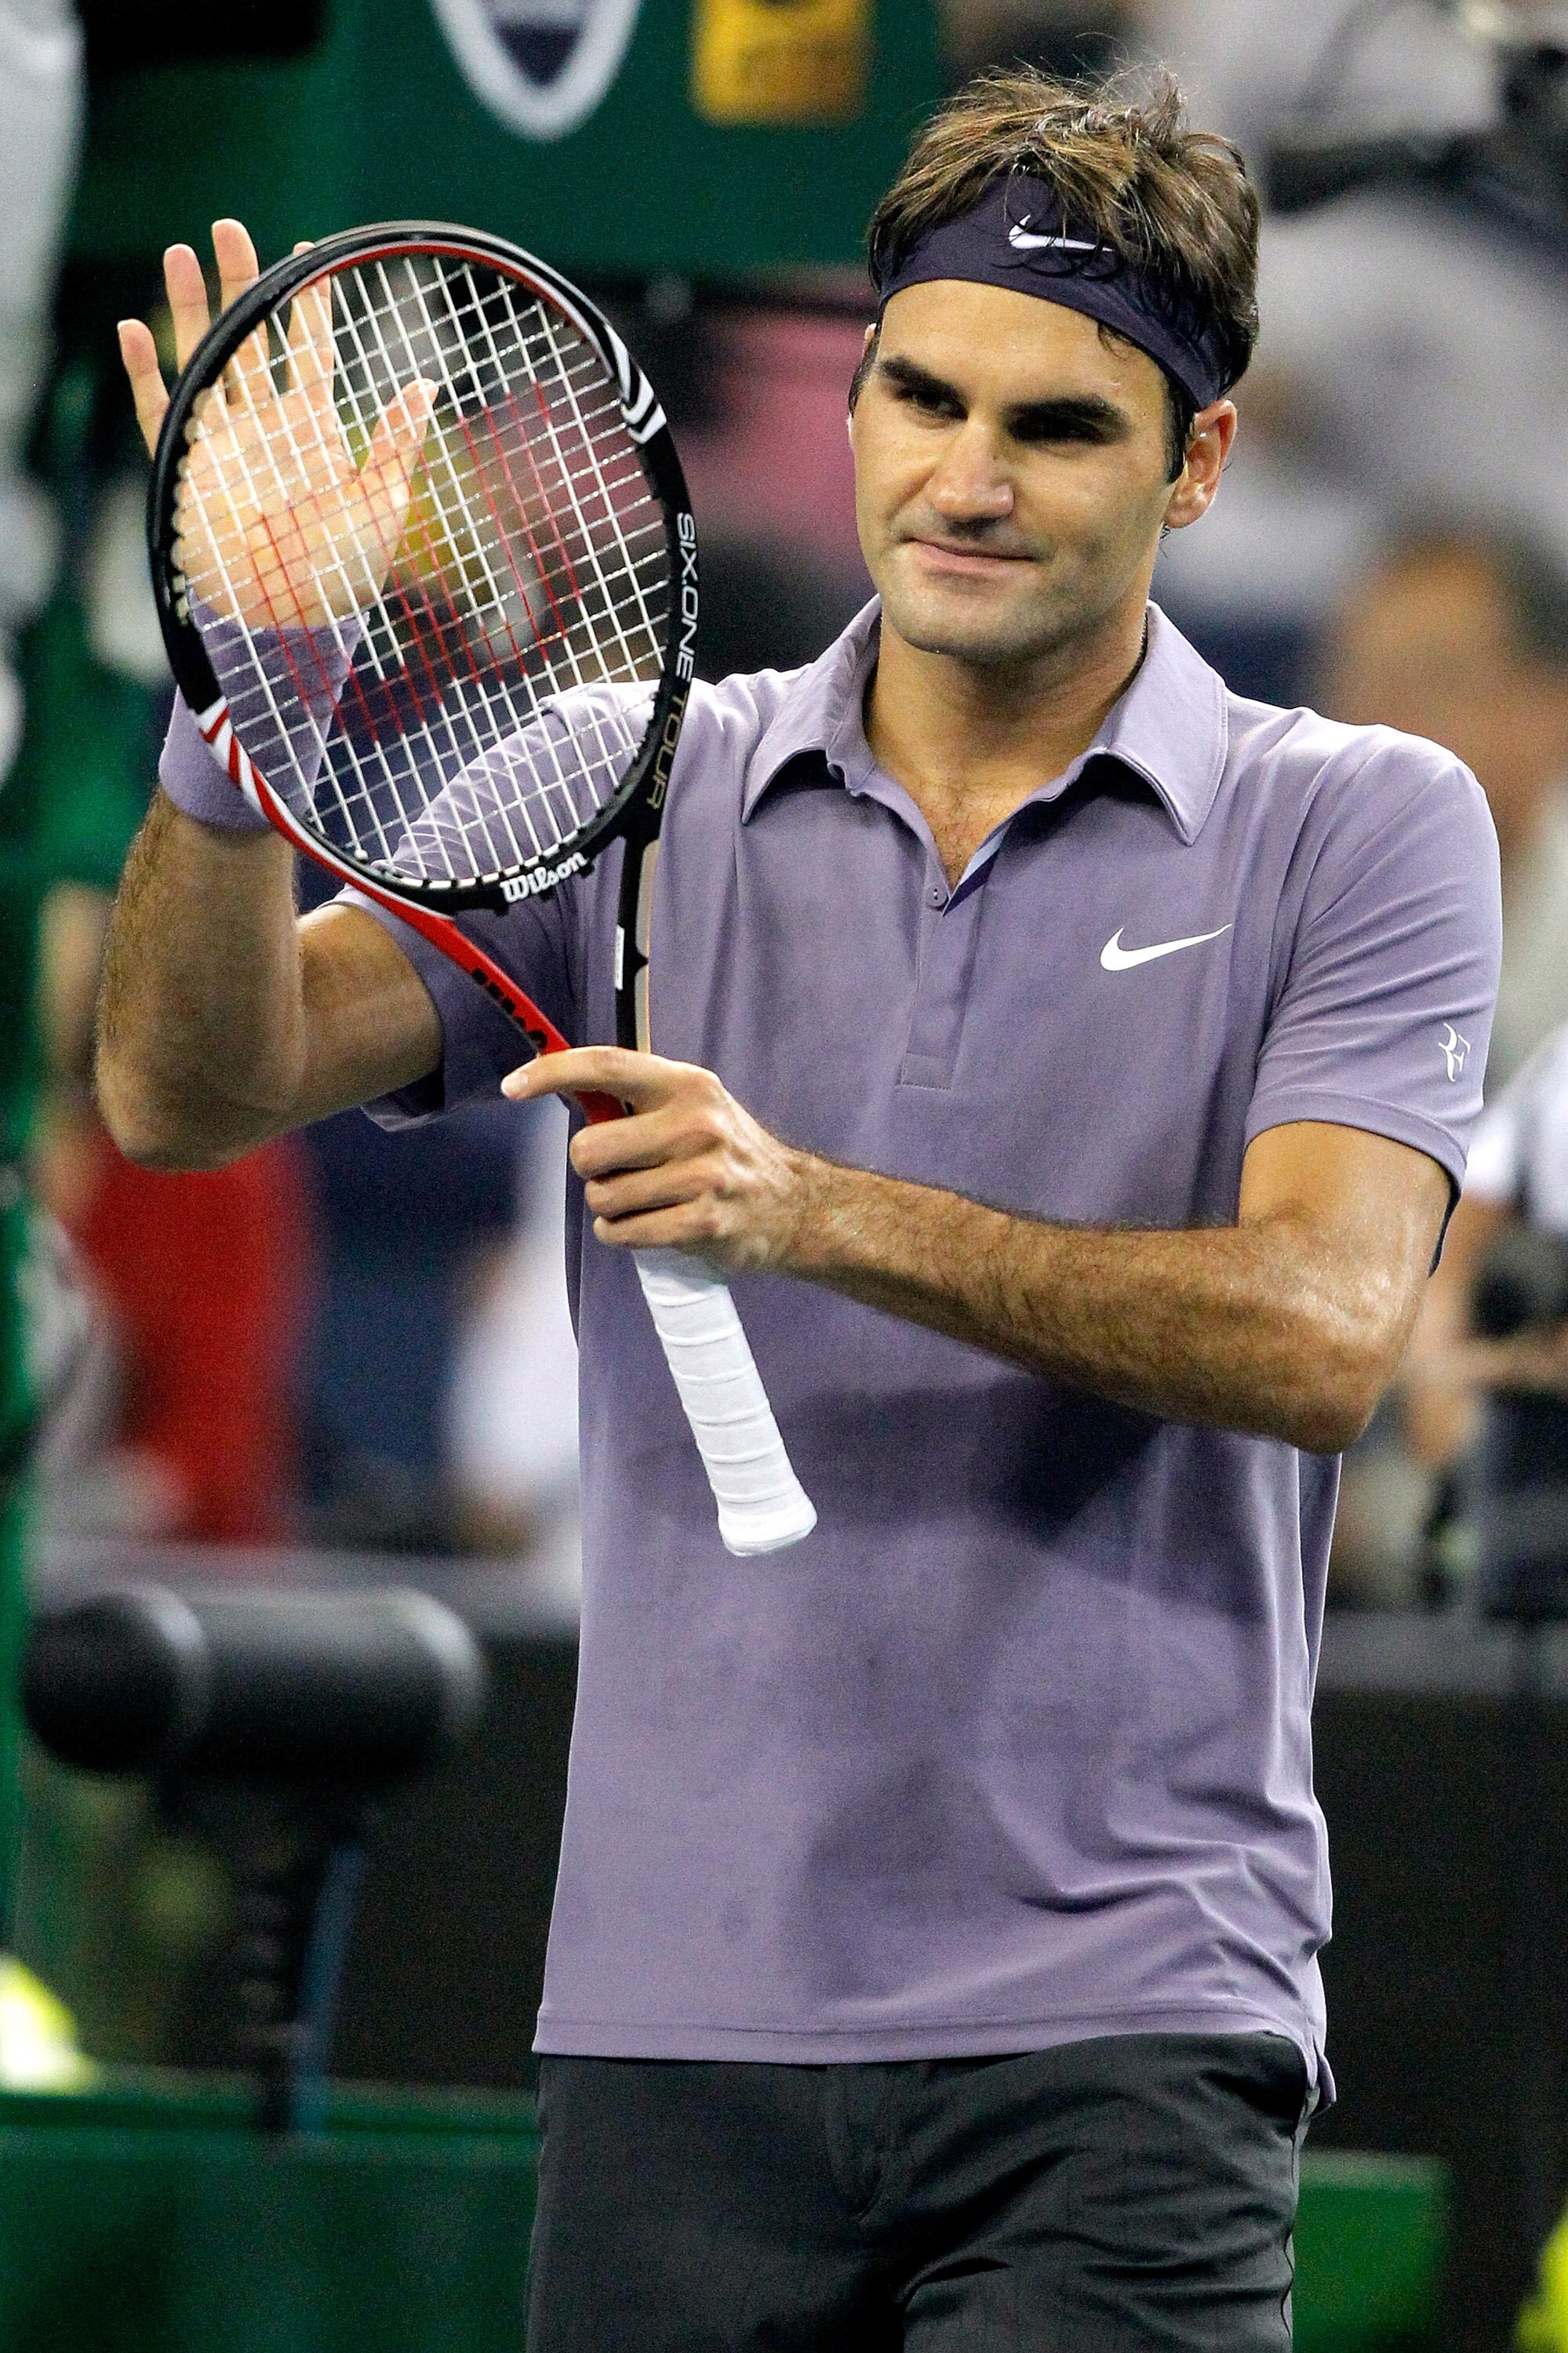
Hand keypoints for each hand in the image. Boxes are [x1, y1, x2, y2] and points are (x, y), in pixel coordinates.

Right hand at [117, 218, 434, 628]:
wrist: (294, 619)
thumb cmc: (345, 571)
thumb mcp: (383, 504)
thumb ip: (397, 444)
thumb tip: (425, 383)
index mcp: (312, 429)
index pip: (309, 352)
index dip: (307, 304)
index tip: (308, 254)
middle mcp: (264, 427)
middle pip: (250, 338)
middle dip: (241, 283)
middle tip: (231, 228)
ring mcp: (222, 443)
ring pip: (202, 359)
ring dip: (190, 308)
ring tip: (180, 252)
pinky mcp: (186, 468)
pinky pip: (158, 412)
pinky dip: (145, 373)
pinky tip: (133, 330)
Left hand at [503, 1048, 817, 1274]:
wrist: (794, 1206)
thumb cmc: (726, 1155)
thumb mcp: (694, 1107)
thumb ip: (637, 1099)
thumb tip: (559, 1085)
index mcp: (687, 1085)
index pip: (607, 1066)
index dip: (552, 1073)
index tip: (513, 1085)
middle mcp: (696, 1124)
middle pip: (589, 1148)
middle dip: (591, 1168)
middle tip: (621, 1171)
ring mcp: (702, 1175)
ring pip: (602, 1197)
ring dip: (610, 1207)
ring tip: (646, 1201)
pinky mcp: (702, 1222)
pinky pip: (622, 1233)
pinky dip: (621, 1235)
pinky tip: (647, 1227)